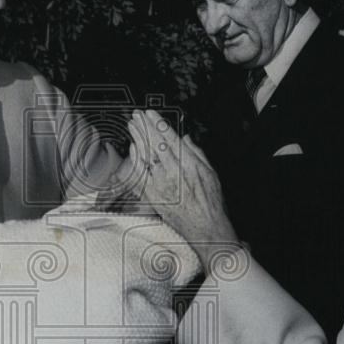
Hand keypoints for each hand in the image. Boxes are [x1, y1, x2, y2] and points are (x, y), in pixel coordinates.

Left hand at [128, 109, 241, 268]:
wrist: (205, 229)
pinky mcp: (152, 196)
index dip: (157, 124)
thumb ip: (197, 153)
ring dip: (137, 139)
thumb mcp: (211, 173)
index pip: (169, 138)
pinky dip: (135, 161)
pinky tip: (132, 151)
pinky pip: (139, 175)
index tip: (150, 114)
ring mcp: (160, 185)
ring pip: (145, 157)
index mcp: (188, 165)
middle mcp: (172, 173)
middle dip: (144, 127)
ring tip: (131, 127)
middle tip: (136, 116)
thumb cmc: (210, 203)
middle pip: (154, 144)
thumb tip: (186, 139)